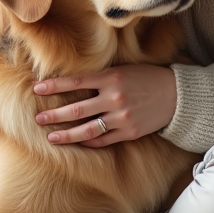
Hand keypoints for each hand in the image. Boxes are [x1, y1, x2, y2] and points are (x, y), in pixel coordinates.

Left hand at [33, 64, 176, 146]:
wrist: (176, 96)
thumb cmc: (147, 78)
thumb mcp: (124, 69)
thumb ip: (101, 77)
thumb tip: (74, 83)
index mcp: (111, 78)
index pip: (75, 82)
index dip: (54, 86)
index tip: (37, 89)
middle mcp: (114, 98)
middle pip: (76, 110)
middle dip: (54, 115)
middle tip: (38, 119)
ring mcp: (121, 117)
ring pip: (87, 130)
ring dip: (66, 134)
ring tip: (51, 137)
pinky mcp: (129, 132)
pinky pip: (103, 140)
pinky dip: (88, 142)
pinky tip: (76, 143)